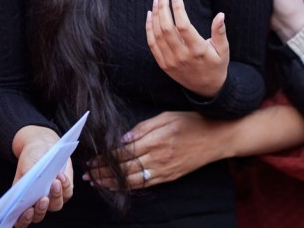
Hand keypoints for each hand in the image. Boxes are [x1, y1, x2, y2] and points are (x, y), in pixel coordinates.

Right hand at [10, 126, 73, 225]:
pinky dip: (65, 185)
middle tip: (43, 198)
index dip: (24, 220)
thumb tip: (26, 190)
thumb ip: (25, 180)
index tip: (28, 211)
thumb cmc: (31, 158)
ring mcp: (52, 198)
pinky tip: (60, 175)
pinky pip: (67, 193)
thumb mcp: (24, 166)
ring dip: (56, 196)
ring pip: (56, 206)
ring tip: (55, 182)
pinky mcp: (65, 190)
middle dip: (41, 209)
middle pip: (39, 216)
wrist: (44, 146)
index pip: (20, 220)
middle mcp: (37, 203)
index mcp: (22, 201)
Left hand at [84, 111, 225, 190]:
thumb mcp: (167, 116)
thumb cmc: (191, 122)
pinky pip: (145, 185)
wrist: (216, 137)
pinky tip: (117, 186)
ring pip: (132, 180)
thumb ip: (144, 127)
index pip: (124, 152)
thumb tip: (124, 139)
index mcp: (156, 140)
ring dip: (112, 182)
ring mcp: (164, 170)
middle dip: (103, 172)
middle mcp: (159, 157)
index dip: (105, 158)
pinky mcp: (169, 177)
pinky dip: (129, 187)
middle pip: (124, 168)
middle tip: (87, 173)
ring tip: (96, 181)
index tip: (92, 158)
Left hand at [146, 0, 227, 97]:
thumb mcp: (223, 50)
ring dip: (155, 14)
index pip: (183, 25)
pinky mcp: (163, 64)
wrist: (206, 89)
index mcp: (198, 50)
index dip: (178, 8)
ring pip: (157, 34)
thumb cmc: (217, 65)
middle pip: (167, 28)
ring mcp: (170, 61)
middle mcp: (182, 56)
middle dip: (163, 7)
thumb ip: (220, 32)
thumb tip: (221, 15)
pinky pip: (152, 44)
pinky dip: (149, 28)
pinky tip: (150, 14)